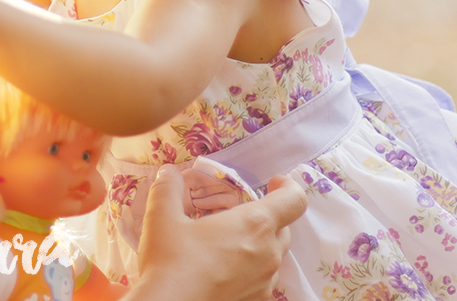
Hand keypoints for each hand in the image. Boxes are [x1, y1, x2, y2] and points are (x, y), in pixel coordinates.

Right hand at [133, 168, 305, 300]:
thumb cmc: (171, 261)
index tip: (271, 183)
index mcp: (255, 224)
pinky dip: (249, 271)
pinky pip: (262, 280)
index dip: (288, 187)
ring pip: (273, 256)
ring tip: (226, 247)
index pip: (294, 200)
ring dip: (258, 246)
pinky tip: (222, 272)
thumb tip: (168, 173)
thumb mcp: (162, 217)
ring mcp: (265, 283)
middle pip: (283, 228)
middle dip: (267, 217)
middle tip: (237, 217)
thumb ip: (168, 188)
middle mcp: (268, 254)